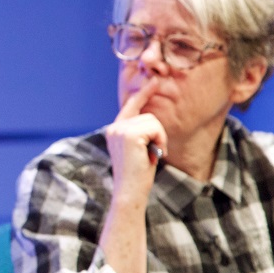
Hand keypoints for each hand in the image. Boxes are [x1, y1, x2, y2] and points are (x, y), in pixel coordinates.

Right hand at [106, 77, 166, 202]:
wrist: (130, 191)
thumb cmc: (137, 176)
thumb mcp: (139, 150)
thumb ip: (140, 134)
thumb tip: (151, 120)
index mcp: (114, 131)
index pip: (130, 107)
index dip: (143, 94)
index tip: (154, 81)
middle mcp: (114, 128)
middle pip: (148, 116)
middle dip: (157, 134)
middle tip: (152, 154)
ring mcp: (119, 130)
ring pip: (152, 121)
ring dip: (159, 138)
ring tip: (151, 155)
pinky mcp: (128, 134)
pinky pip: (155, 127)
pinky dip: (160, 140)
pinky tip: (152, 154)